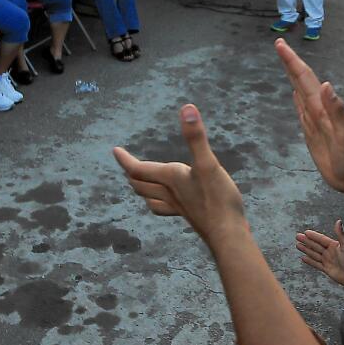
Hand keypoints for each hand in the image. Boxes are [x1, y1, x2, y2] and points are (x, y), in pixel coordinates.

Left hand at [113, 105, 246, 244]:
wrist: (228, 235)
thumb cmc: (218, 199)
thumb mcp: (208, 163)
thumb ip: (196, 137)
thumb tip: (187, 109)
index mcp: (170, 178)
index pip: (139, 169)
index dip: (125, 160)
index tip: (115, 150)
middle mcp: (170, 193)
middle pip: (141, 185)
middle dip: (132, 174)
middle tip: (126, 165)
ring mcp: (179, 207)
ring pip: (151, 198)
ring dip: (142, 189)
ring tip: (140, 183)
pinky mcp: (190, 216)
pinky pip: (165, 209)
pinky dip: (159, 202)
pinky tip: (168, 202)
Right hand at [276, 39, 343, 193]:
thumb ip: (337, 111)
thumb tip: (326, 84)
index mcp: (323, 107)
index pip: (305, 79)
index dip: (293, 62)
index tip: (280, 45)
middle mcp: (318, 109)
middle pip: (301, 81)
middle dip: (290, 62)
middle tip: (279, 44)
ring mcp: (315, 119)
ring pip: (300, 92)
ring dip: (292, 76)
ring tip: (285, 62)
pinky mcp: (312, 131)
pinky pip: (301, 109)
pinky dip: (296, 98)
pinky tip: (294, 93)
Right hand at [295, 220, 343, 288]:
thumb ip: (341, 234)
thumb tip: (338, 221)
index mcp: (334, 245)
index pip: (321, 239)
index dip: (313, 236)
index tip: (305, 232)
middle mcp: (329, 252)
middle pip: (315, 245)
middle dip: (306, 241)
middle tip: (297, 236)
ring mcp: (327, 261)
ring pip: (314, 254)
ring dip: (306, 249)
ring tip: (297, 245)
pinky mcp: (326, 269)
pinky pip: (315, 264)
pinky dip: (309, 261)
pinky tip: (303, 258)